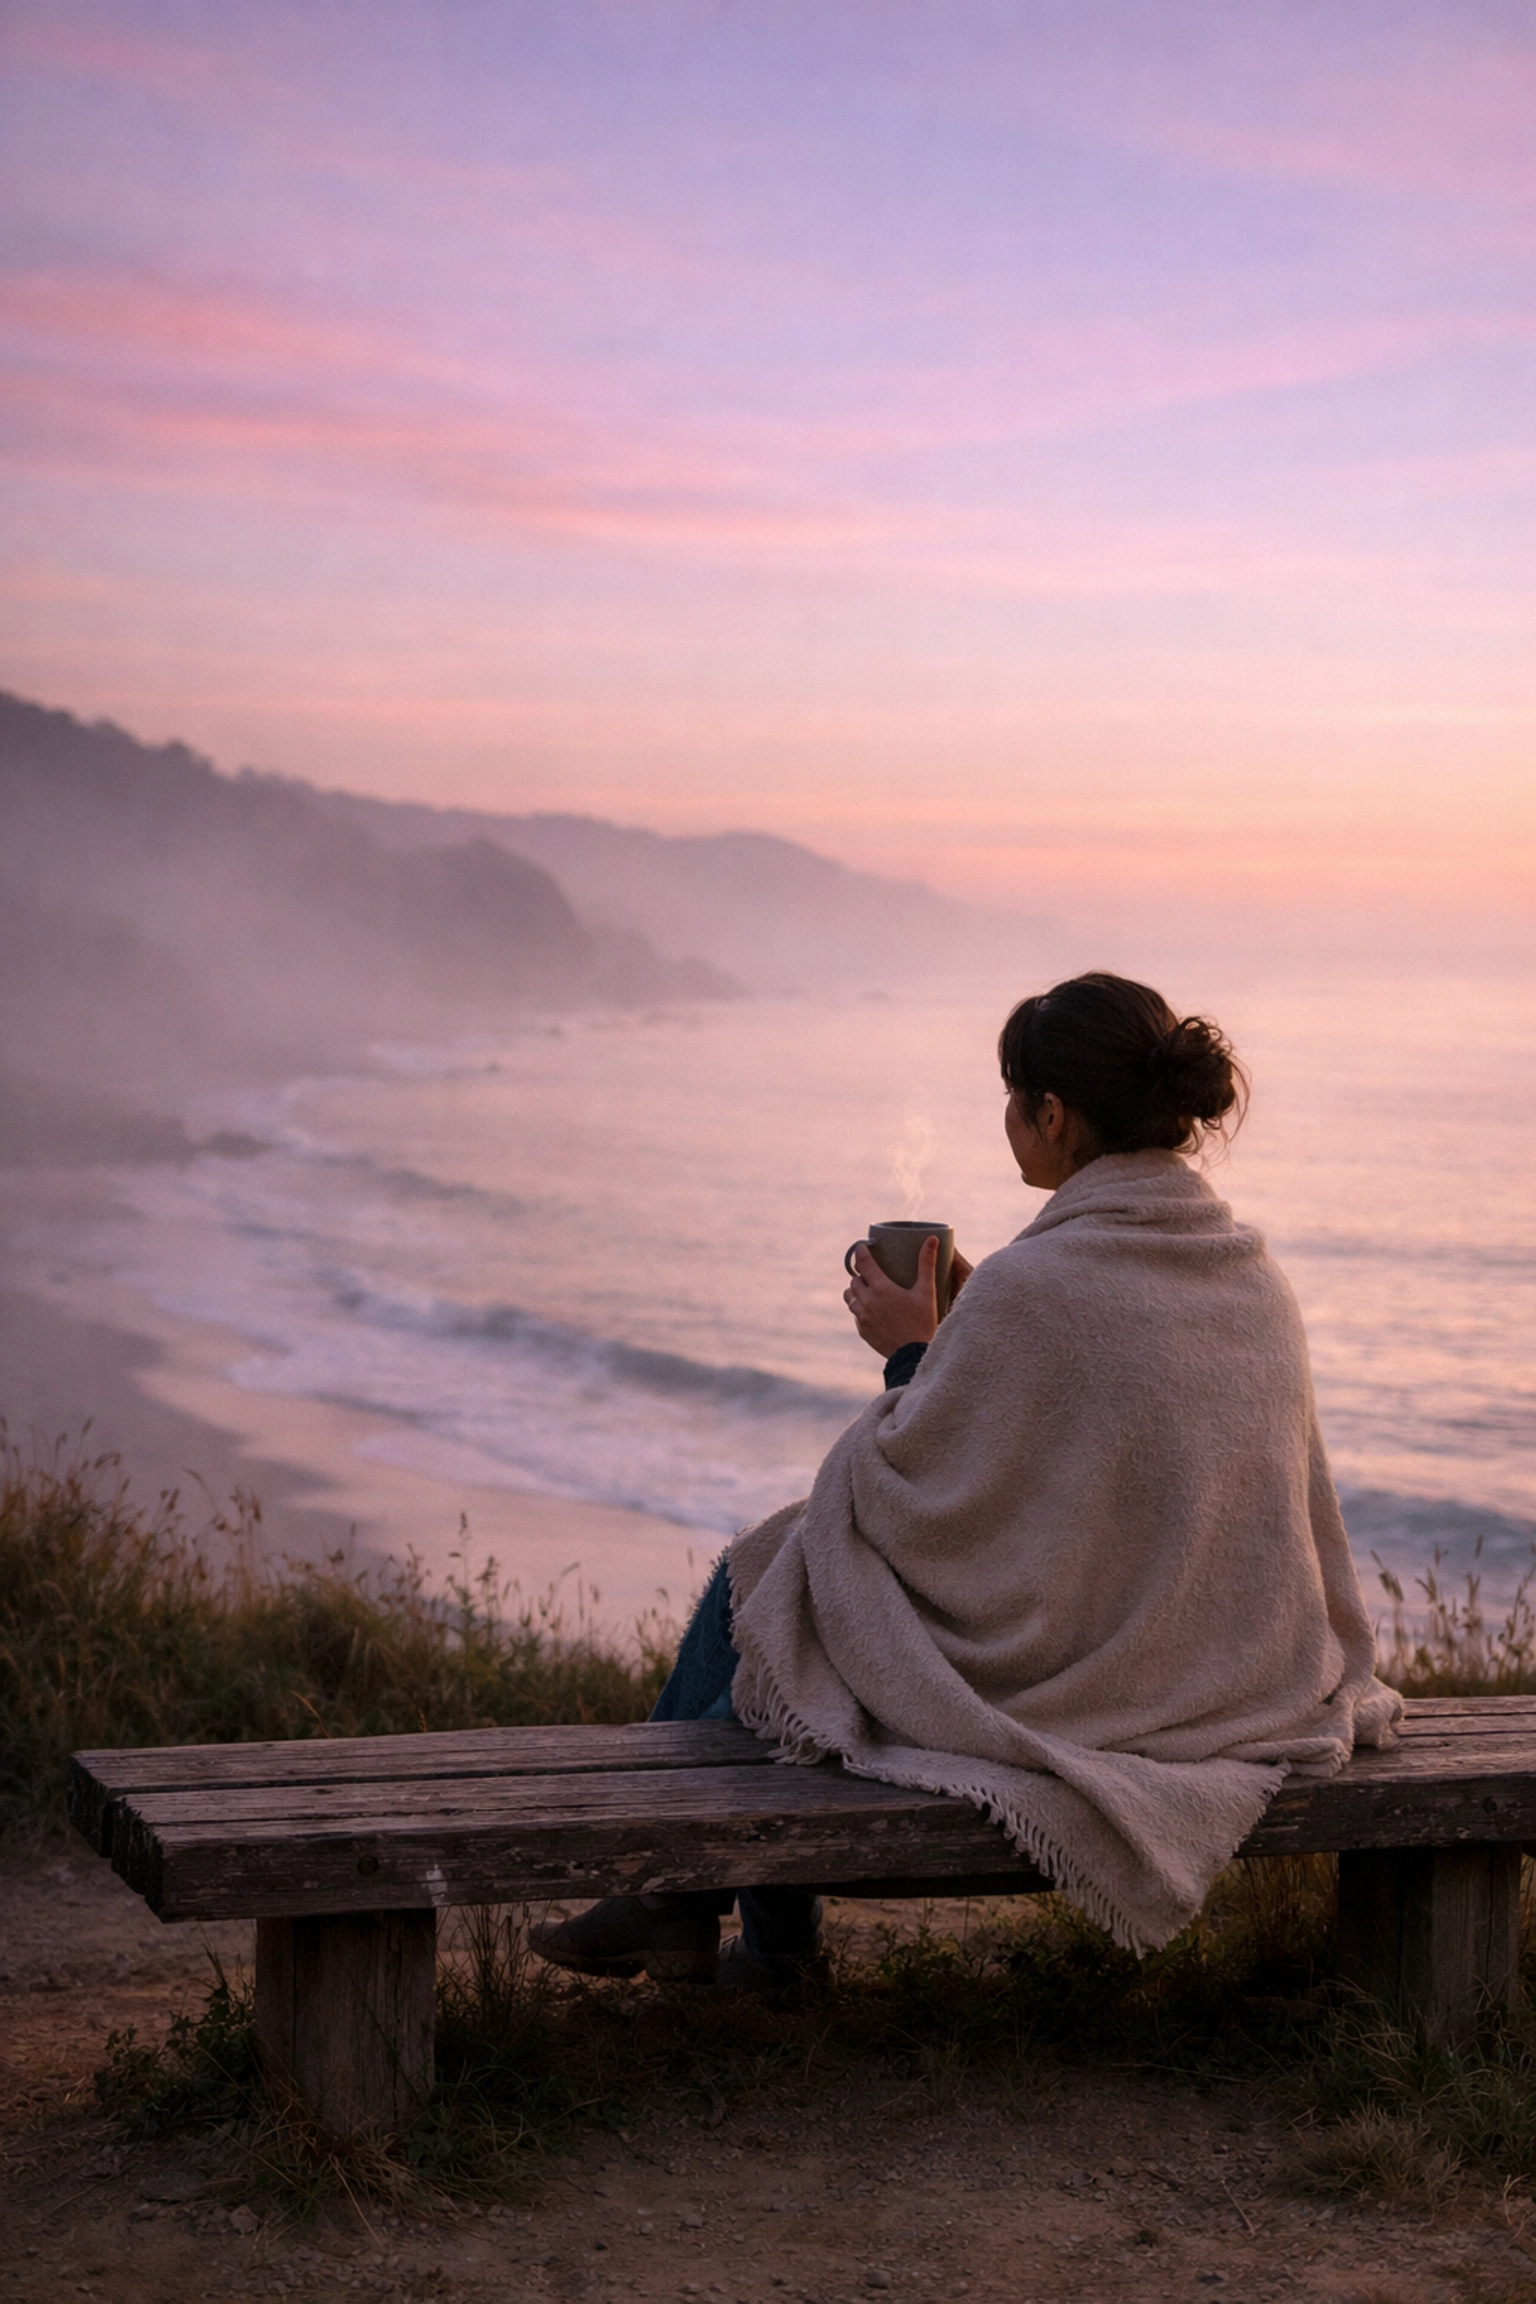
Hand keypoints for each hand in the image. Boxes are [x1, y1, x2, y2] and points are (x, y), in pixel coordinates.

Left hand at [843, 1234, 970, 1357]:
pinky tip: (873, 1310)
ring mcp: (862, 1317)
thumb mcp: (926, 1291)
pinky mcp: (863, 1331)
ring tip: (870, 1291)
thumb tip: (931, 1238)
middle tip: (873, 1273)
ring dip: (857, 1292)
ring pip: (850, 1297)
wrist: (913, 1355)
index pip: (863, 1263)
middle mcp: (866, 1301)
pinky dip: (861, 1309)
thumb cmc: (922, 1322)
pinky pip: (856, 1314)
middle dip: (862, 1275)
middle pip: (854, 1280)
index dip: (860, 1252)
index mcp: (880, 1288)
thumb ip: (927, 1264)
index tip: (861, 1247)